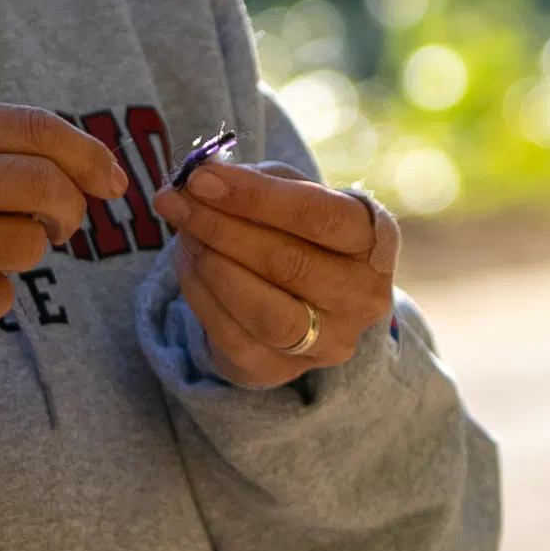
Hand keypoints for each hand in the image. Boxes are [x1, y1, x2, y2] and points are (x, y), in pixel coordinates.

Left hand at [156, 151, 399, 390]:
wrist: (310, 301)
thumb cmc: (301, 232)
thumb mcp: (294, 195)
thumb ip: (257, 182)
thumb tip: (199, 179)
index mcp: (375, 240)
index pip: (320, 216)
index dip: (257, 196)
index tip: (201, 179)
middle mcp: (364, 297)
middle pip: (290, 264)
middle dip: (221, 228)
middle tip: (174, 201)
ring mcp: (329, 342)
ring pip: (266, 312)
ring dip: (212, 267)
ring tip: (183, 235)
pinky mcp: (283, 371)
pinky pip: (233, 338)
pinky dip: (199, 296)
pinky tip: (187, 264)